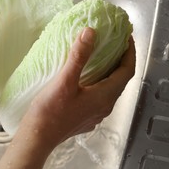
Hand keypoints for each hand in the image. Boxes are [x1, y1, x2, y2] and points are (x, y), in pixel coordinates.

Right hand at [19, 27, 135, 149]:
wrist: (38, 137)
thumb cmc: (50, 111)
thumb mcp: (64, 80)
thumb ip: (78, 56)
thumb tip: (90, 32)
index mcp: (105, 96)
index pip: (127, 71)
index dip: (130, 52)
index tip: (127, 37)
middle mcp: (105, 106)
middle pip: (121, 79)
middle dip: (121, 60)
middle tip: (114, 42)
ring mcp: (96, 114)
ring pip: (110, 88)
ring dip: (110, 71)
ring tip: (101, 55)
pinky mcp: (86, 117)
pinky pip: (100, 95)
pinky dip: (100, 81)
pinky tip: (87, 76)